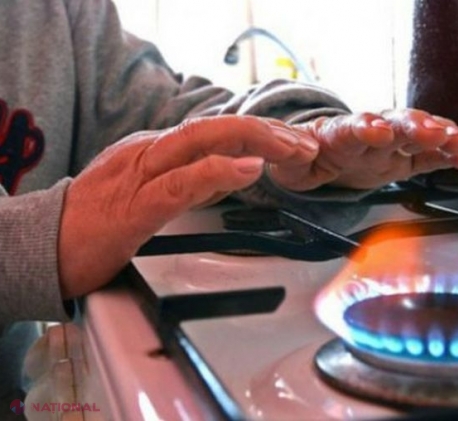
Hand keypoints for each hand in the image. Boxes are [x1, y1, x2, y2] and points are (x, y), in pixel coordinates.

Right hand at [58, 115, 317, 297]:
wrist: (43, 248)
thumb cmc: (97, 225)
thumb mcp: (155, 193)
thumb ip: (194, 180)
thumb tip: (235, 172)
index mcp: (157, 151)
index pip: (217, 129)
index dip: (260, 132)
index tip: (293, 142)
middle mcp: (151, 152)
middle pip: (217, 126)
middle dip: (268, 130)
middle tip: (305, 143)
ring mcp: (141, 174)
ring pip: (203, 141)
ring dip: (255, 141)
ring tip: (293, 148)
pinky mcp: (134, 205)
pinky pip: (181, 182)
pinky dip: (218, 171)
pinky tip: (248, 169)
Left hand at [266, 109, 457, 190]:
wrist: (322, 157)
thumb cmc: (305, 158)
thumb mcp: (288, 161)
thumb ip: (289, 155)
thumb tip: (290, 149)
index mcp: (338, 134)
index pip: (352, 127)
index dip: (366, 128)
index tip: (379, 131)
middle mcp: (369, 134)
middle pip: (393, 124)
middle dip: (413, 126)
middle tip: (433, 131)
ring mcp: (390, 145)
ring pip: (416, 136)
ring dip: (439, 136)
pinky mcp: (403, 160)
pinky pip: (429, 157)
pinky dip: (448, 157)